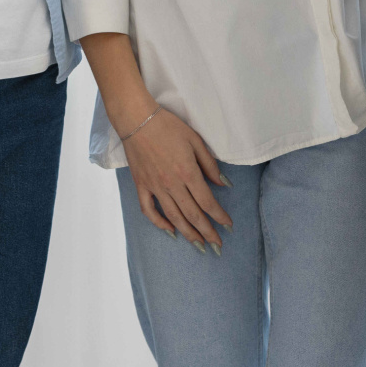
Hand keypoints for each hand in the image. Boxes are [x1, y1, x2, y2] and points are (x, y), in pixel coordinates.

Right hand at [122, 105, 233, 250]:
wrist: (137, 119)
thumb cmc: (168, 126)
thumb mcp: (195, 140)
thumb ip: (209, 164)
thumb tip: (223, 184)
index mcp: (188, 172)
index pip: (207, 202)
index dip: (219, 216)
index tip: (228, 226)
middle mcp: (172, 184)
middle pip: (192, 214)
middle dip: (207, 232)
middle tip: (217, 246)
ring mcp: (155, 187)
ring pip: (173, 216)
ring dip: (188, 233)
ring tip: (199, 245)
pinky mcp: (141, 185)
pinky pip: (149, 210)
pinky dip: (159, 223)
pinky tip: (170, 230)